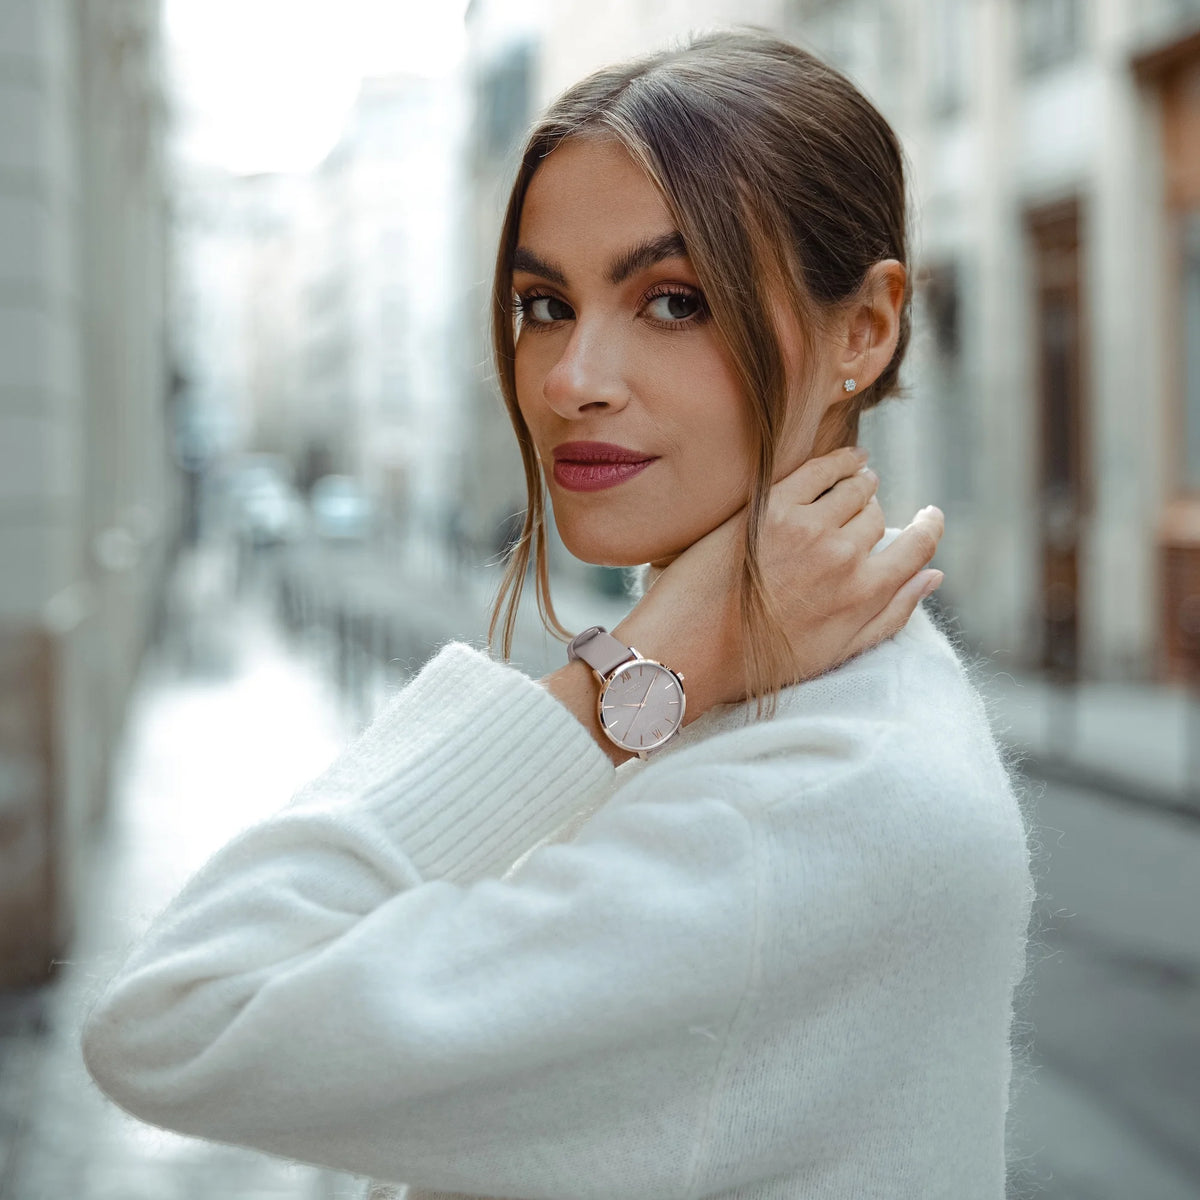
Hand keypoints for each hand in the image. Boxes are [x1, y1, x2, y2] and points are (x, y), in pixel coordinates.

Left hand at [612, 446, 943, 719]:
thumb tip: (934, 578)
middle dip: (872, 515)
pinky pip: (819, 468)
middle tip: (859, 516)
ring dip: (860, 483)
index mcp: (864, 595)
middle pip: (876, 516)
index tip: (929, 517)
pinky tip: (843, 461)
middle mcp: (843, 557)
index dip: (927, 528)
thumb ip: (890, 613)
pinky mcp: (770, 508)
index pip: (917, 547)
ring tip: (858, 480)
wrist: (688, 651)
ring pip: (855, 488)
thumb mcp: (837, 651)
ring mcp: (807, 528)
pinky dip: (838, 461)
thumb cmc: (760, 662)